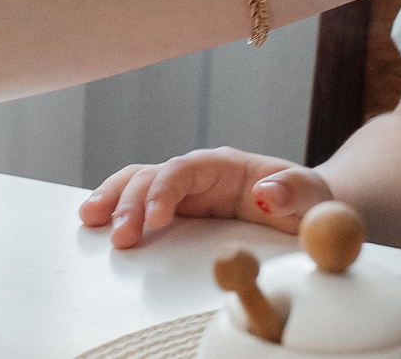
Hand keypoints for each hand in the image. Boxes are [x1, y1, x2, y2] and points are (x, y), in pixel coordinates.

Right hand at [78, 148, 334, 249]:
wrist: (304, 207)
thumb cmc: (306, 200)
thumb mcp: (309, 195)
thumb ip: (291, 192)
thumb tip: (264, 195)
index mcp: (225, 165)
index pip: (185, 170)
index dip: (165, 191)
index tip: (154, 220)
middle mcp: (198, 173)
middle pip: (153, 175)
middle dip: (131, 202)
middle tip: (120, 236)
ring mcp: (185, 189)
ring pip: (138, 182)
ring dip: (113, 199)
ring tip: (91, 220)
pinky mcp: (178, 206)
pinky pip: (140, 199)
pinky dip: (116, 205)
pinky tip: (98, 220)